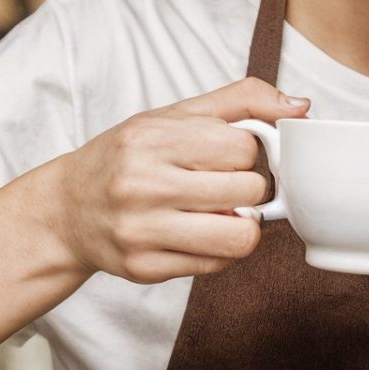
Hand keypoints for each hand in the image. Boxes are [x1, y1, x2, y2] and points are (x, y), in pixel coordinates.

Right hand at [47, 77, 308, 284]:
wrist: (68, 209)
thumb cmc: (129, 156)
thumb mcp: (174, 115)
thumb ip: (240, 101)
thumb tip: (300, 107)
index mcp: (150, 138)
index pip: (242, 147)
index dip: (247, 152)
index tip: (230, 155)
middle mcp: (141, 184)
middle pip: (248, 191)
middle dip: (248, 188)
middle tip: (226, 186)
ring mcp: (141, 230)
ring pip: (240, 237)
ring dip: (242, 224)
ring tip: (221, 213)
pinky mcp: (144, 268)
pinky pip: (216, 265)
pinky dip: (218, 249)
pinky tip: (196, 233)